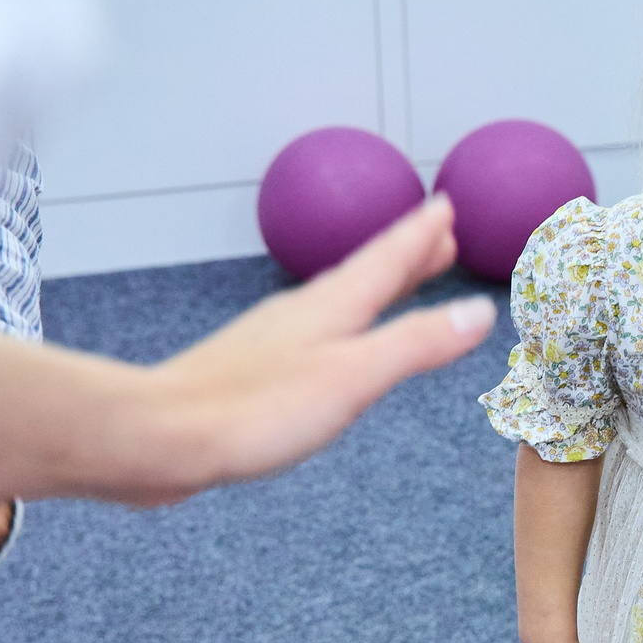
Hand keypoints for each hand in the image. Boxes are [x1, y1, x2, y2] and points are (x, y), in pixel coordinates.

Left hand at [149, 196, 493, 492]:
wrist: (162, 436)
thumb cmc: (256, 410)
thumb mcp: (354, 377)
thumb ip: (416, 344)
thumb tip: (480, 311)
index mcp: (332, 307)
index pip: (388, 259)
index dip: (420, 235)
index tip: (446, 206)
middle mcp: (303, 313)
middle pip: (365, 275)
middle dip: (405, 256)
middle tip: (437, 236)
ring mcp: (274, 339)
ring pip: (338, 301)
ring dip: (374, 287)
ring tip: (395, 283)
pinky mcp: (253, 370)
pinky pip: (314, 331)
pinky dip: (342, 323)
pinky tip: (329, 343)